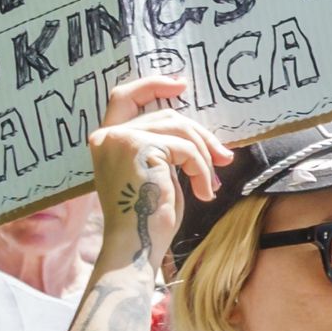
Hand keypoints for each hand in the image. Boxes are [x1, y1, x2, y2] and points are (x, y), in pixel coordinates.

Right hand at [86, 75, 229, 268]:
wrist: (134, 246)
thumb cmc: (146, 218)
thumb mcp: (157, 174)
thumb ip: (167, 149)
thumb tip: (210, 142)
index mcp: (106, 140)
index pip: (123, 97)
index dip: (152, 84)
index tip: (181, 84)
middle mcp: (107, 136)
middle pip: (166, 115)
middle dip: (201, 135)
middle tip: (225, 157)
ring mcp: (119, 139)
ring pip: (179, 129)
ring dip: (204, 157)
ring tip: (212, 183)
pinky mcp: (138, 147)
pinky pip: (185, 148)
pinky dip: (202, 169)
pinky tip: (204, 193)